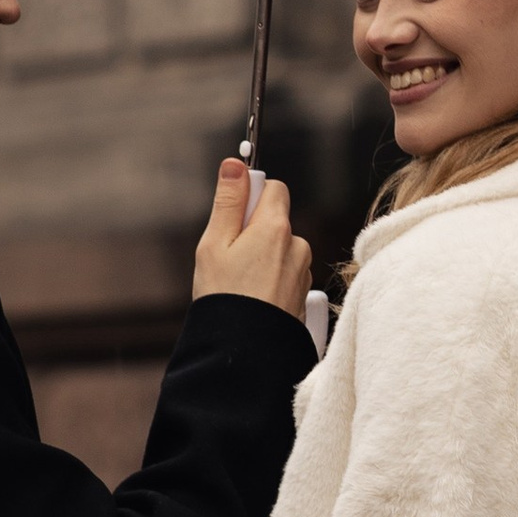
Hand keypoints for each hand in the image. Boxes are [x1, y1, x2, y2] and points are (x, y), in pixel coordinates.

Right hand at [192, 159, 311, 318]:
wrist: (244, 351)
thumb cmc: (224, 298)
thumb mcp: (214, 244)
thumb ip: (228, 201)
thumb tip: (235, 165)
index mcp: (276, 229)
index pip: (274, 188)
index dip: (252, 196)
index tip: (234, 214)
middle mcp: (297, 246)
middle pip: (276, 221)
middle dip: (254, 231)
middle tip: (229, 257)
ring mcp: (302, 272)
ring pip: (281, 249)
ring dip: (263, 257)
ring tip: (240, 284)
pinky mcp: (302, 294)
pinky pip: (286, 273)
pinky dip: (270, 279)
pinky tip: (253, 297)